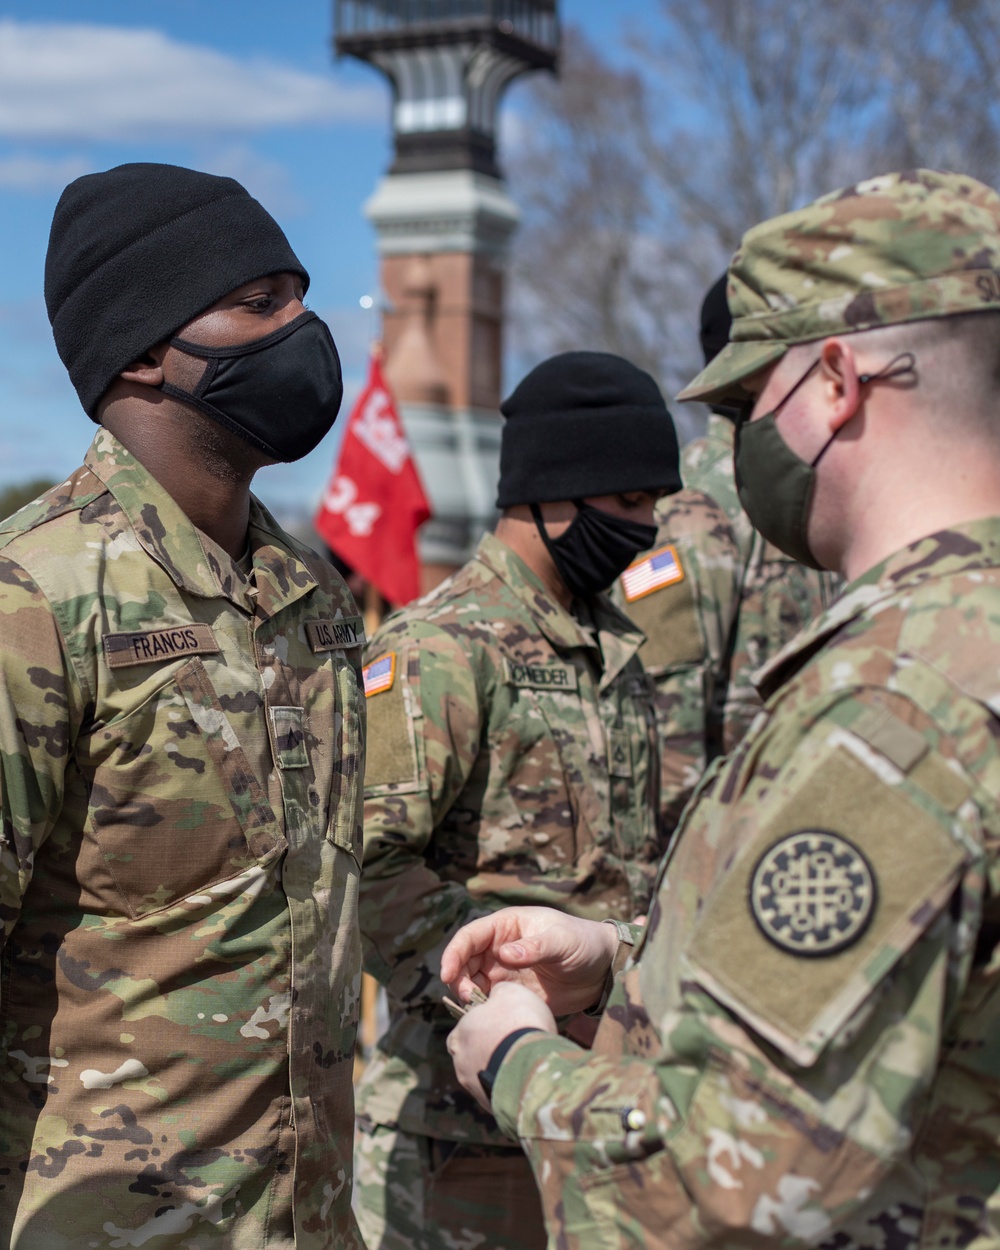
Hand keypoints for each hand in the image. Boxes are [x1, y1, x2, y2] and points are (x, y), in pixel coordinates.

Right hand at [440, 906, 617, 1017]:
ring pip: (472, 983)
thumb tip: (504, 954)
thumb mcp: (562, 941)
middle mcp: (499, 947)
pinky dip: (482, 1009)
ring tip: (480, 1010)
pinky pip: (488, 1001)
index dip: (454, 953)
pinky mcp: (512, 993)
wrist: (603, 971)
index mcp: (507, 925)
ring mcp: (504, 971)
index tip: (446, 975)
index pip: (470, 936)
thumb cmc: (583, 943)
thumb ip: (535, 947)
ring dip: (468, 996)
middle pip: (464, 962)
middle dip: (458, 980)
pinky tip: (490, 1018)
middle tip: (469, 999)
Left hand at [446, 982, 556, 1111]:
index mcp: (461, 1031)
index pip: (468, 1024)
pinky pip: (497, 1091)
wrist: (531, 1067)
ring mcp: (473, 1086)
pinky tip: (525, 1078)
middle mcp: (460, 1060)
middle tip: (512, 1042)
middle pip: (472, 1051)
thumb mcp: (511, 991)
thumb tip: (496, 995)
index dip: (488, 1021)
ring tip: (522, 1062)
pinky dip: (508, 1085)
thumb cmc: (518, 1022)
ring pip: (484, 1073)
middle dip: (488, 1047)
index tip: (507, 1021)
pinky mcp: (489, 1105)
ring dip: (498, 1067)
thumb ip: (499, 992)